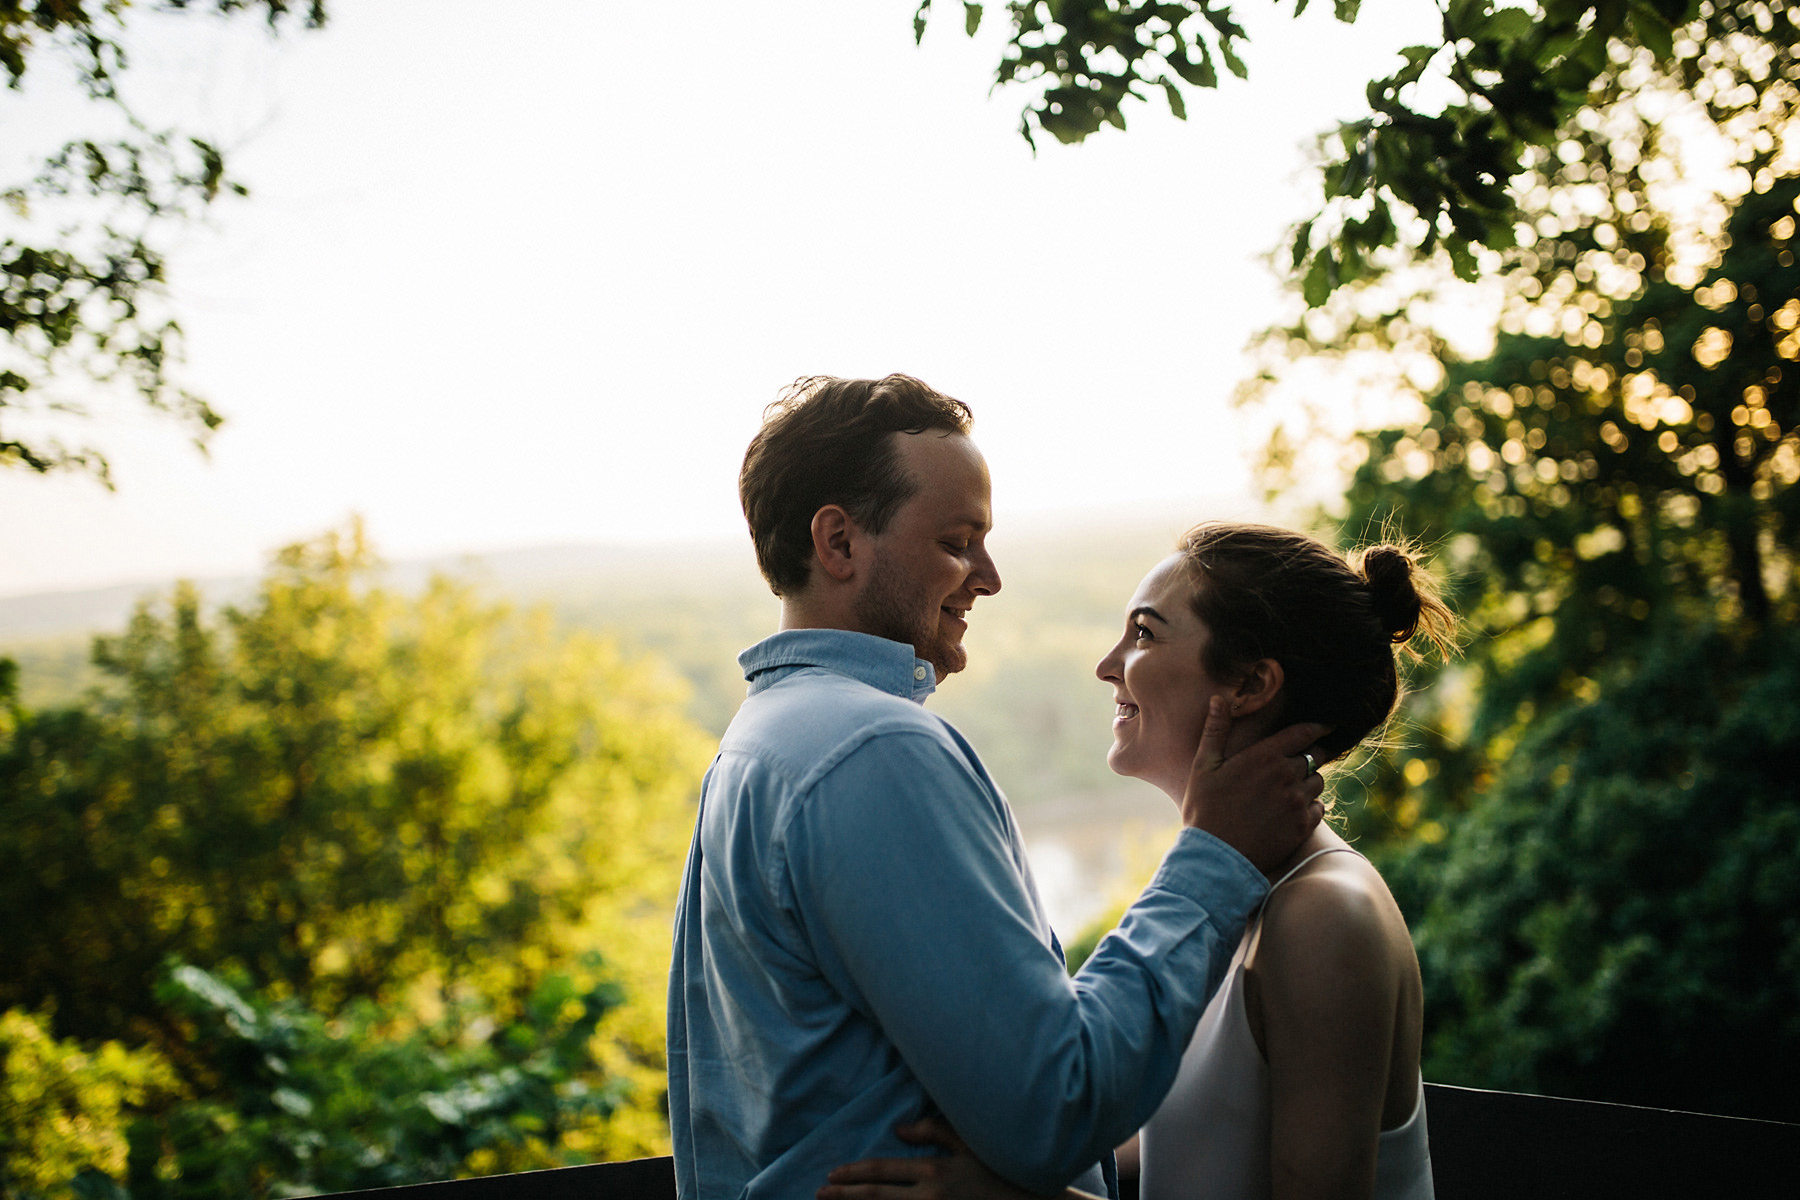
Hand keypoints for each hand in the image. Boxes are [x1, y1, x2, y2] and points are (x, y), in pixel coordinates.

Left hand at [818, 1117, 1044, 1199]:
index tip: (831, 1177)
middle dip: (844, 1197)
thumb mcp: (969, 1145)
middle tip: (818, 1195)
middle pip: (876, 1198)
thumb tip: (899, 1129)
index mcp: (933, 1173)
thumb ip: (933, 1132)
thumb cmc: (1000, 1173)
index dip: (853, 1175)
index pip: (882, 1173)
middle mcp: (929, 1199)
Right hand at [1181, 696, 1327, 874]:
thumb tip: (1218, 699)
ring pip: (1318, 782)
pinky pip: (1319, 808)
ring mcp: (1297, 802)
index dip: (1318, 726)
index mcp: (1264, 756)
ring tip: (1290, 790)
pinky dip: (1311, 806)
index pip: (1303, 732)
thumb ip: (1215, 730)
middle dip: (1310, 755)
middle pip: (1314, 756)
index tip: (1326, 725)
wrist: (1216, 858)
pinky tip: (1293, 811)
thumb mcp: (1204, 767)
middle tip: (1300, 761)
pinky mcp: (1303, 826)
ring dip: (1309, 782)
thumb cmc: (1205, 810)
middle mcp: (1286, 776)